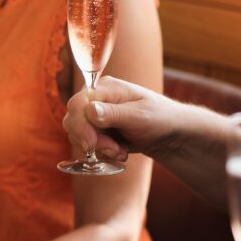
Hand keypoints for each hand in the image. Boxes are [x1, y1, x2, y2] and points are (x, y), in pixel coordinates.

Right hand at [62, 77, 178, 162]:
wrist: (168, 133)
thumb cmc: (159, 118)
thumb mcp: (140, 116)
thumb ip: (114, 113)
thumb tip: (89, 110)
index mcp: (106, 88)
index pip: (77, 103)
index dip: (80, 126)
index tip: (91, 145)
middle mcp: (96, 99)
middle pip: (73, 120)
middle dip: (91, 141)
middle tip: (114, 149)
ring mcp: (94, 114)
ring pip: (77, 135)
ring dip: (98, 149)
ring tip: (121, 151)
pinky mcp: (96, 129)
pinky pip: (86, 144)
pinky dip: (101, 152)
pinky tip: (119, 151)